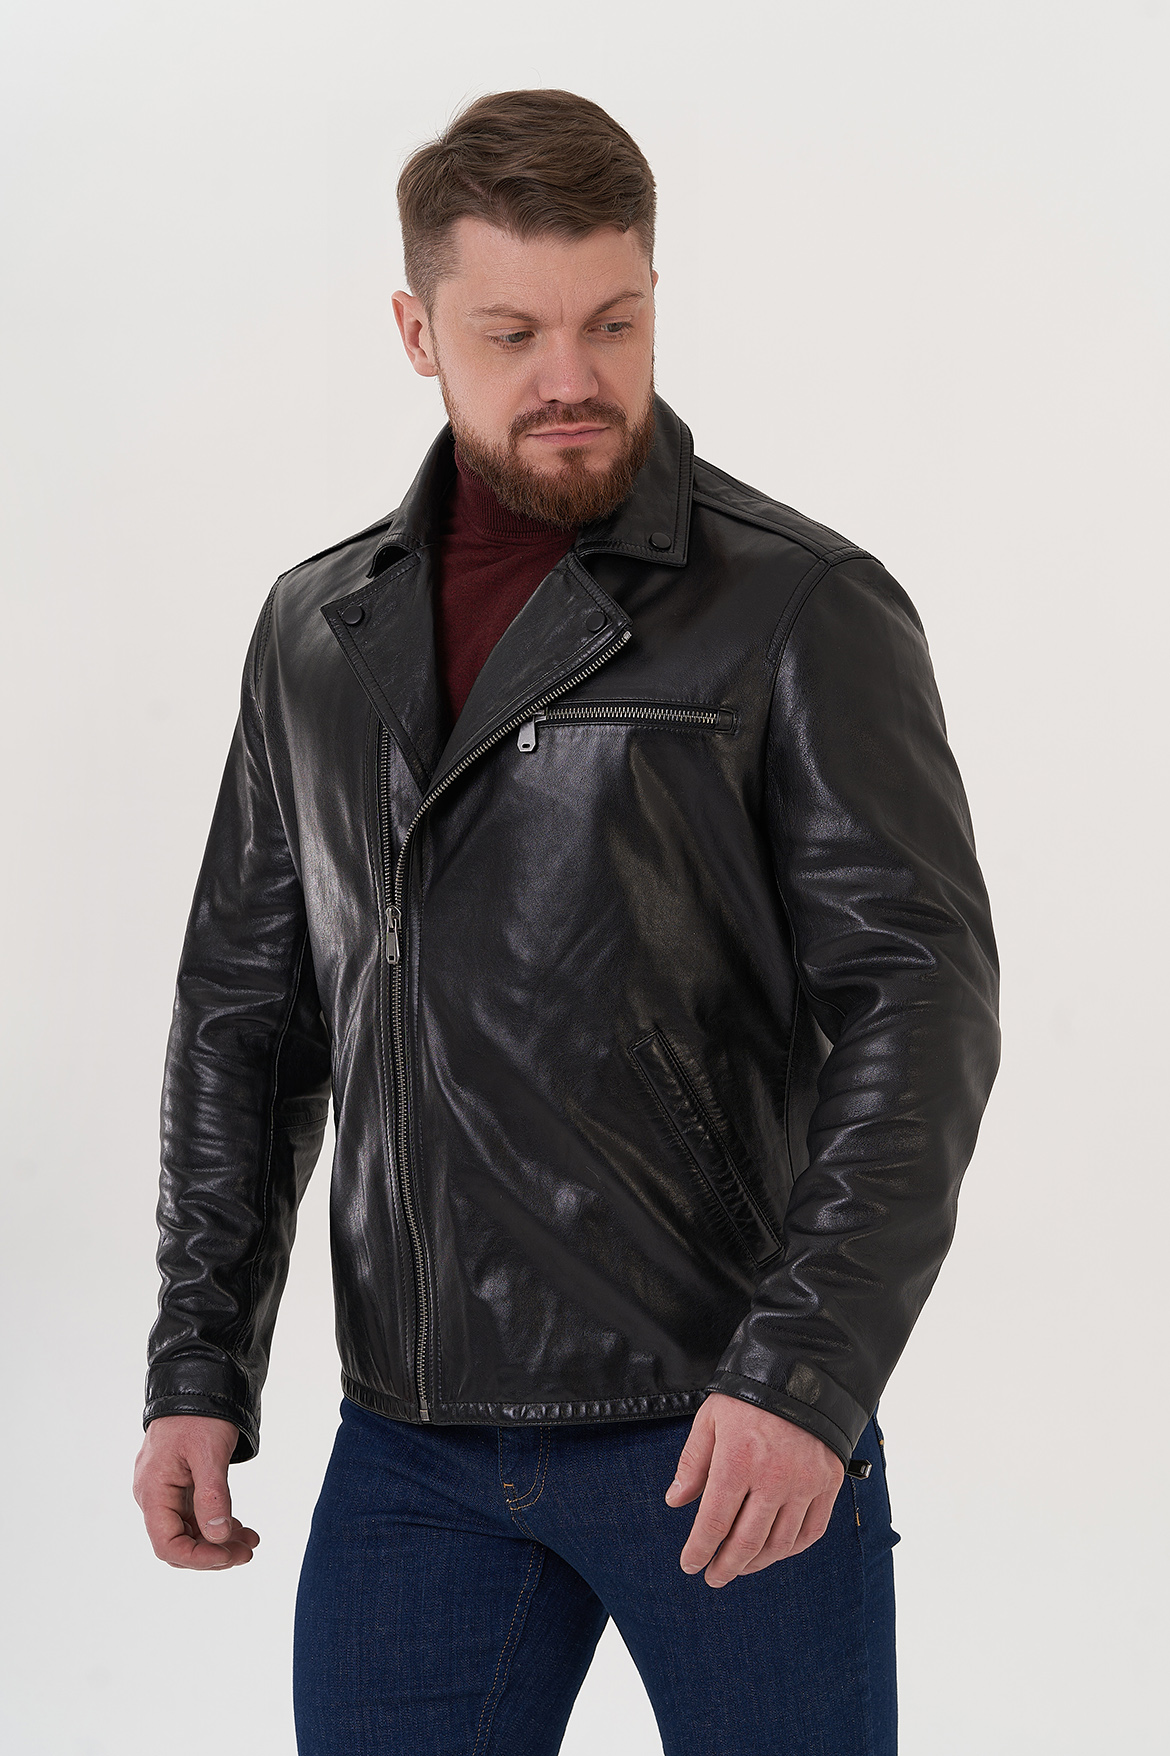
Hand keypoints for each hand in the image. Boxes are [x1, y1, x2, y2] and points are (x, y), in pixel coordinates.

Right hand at [133, 1415, 258, 1569]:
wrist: (198, 1383)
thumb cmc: (199, 1414)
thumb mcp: (209, 1452)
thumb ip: (212, 1496)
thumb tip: (218, 1536)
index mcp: (154, 1491)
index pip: (167, 1544)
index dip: (198, 1557)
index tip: (229, 1556)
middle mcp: (155, 1495)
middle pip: (178, 1542)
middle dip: (213, 1552)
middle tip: (248, 1551)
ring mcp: (166, 1490)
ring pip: (189, 1530)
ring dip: (219, 1540)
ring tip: (250, 1542)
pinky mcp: (180, 1483)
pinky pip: (194, 1514)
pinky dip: (216, 1523)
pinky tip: (239, 1528)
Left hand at [665, 1392, 843, 1586]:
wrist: (803, 1373)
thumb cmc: (749, 1396)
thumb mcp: (711, 1420)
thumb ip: (693, 1462)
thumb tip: (676, 1500)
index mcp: (738, 1461)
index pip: (715, 1522)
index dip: (700, 1549)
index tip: (690, 1564)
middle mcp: (773, 1478)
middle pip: (746, 1542)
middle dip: (725, 1566)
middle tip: (713, 1577)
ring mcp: (804, 1483)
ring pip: (779, 1544)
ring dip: (756, 1563)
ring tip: (740, 1567)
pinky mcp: (827, 1483)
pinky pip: (811, 1532)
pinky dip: (791, 1550)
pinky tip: (775, 1552)